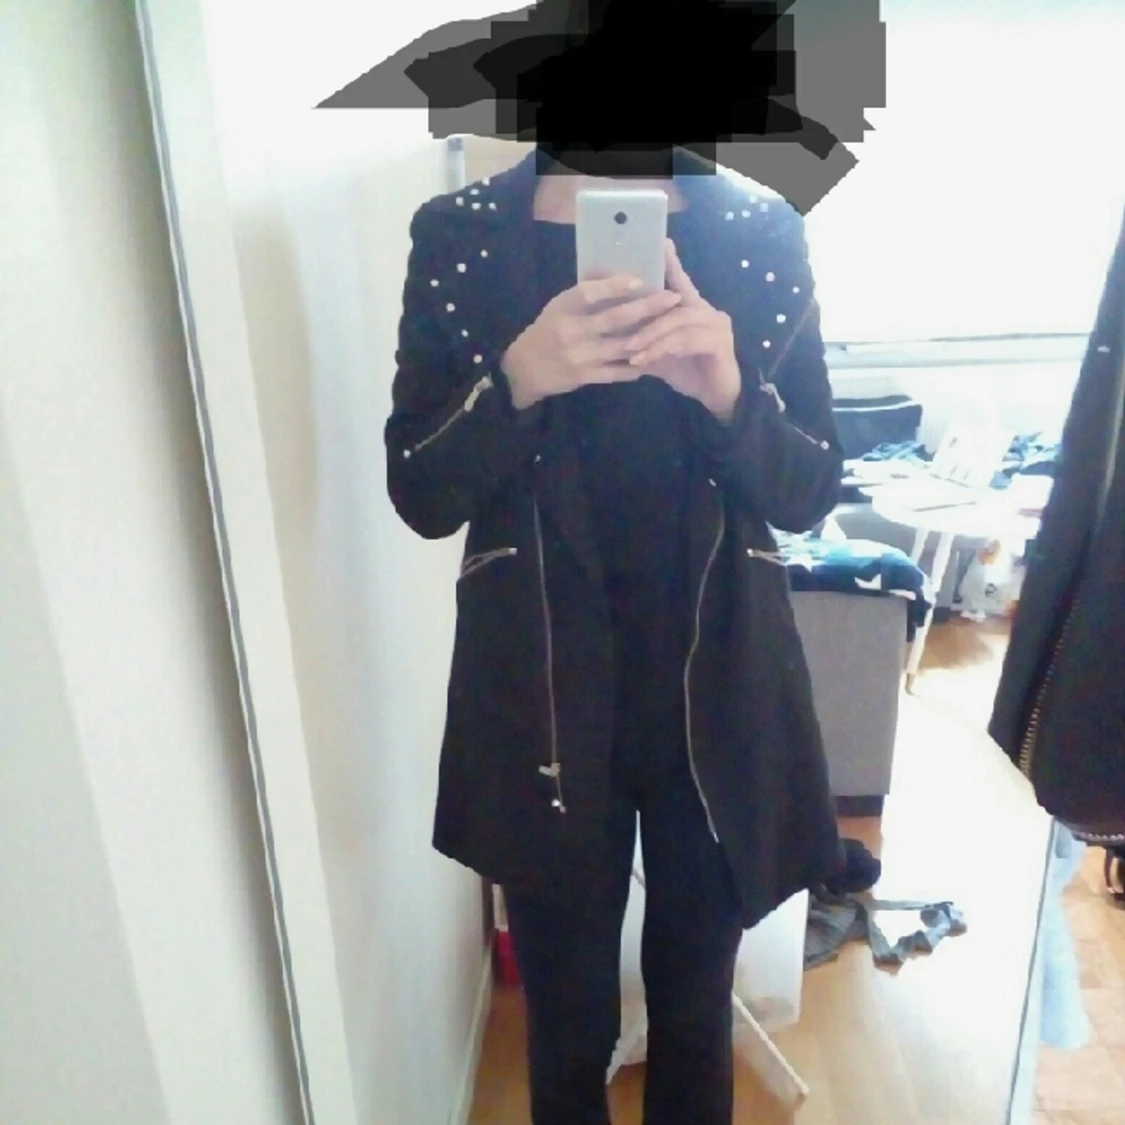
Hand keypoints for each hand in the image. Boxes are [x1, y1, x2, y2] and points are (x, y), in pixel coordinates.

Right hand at [501, 275, 682, 409]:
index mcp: (563, 308)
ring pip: (621, 346)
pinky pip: (618, 371)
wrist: (525, 370)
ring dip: (649, 336)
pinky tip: (658, 356)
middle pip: (614, 319)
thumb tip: (620, 273)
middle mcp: (571, 331)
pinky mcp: (585, 377)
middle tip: (672, 297)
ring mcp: (580, 356)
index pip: (589, 293)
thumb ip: (585, 296)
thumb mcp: (559, 307)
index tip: (640, 279)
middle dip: (646, 308)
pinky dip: (638, 365)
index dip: (614, 286)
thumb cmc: (548, 330)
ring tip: (673, 326)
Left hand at [622, 240, 741, 421]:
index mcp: (695, 310)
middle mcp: (709, 312)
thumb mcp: (662, 356)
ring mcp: (718, 326)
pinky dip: (664, 349)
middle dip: (646, 320)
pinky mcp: (720, 343)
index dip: (673, 263)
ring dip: (652, 337)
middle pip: (674, 305)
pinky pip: (686, 341)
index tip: (662, 243)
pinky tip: (647, 360)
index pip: (682, 282)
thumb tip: (618, 334)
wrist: (718, 398)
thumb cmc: (691, 374)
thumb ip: (647, 341)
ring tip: (632, 352)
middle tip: (623, 338)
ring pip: (678, 323)